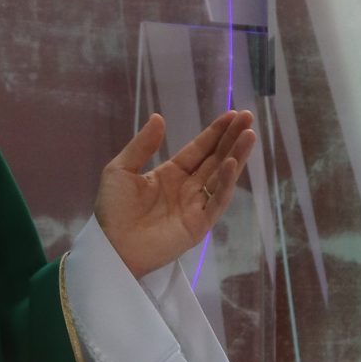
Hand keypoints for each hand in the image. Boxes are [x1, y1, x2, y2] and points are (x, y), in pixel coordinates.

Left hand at [93, 109, 255, 278]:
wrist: (111, 247)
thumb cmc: (112, 210)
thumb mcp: (120, 170)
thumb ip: (141, 145)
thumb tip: (159, 117)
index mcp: (170, 174)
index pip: (199, 149)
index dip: (215, 133)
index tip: (231, 114)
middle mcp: (187, 188)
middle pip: (215, 159)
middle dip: (232, 139)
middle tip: (247, 117)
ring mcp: (195, 206)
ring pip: (222, 177)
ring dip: (236, 156)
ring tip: (249, 135)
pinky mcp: (199, 224)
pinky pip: (216, 201)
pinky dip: (226, 183)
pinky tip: (232, 163)